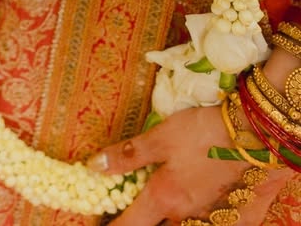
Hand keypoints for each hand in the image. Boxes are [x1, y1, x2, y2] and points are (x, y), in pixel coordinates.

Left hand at [96, 104, 289, 223]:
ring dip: (166, 219)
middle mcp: (184, 215)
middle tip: (132, 210)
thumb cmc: (203, 132)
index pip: (130, 225)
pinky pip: (205, 223)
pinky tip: (188, 207)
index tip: (100, 223)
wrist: (256, 136)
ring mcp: (209, 217)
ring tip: (158, 207)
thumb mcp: (160, 137)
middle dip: (143, 221)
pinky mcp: (230, 214)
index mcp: (164, 198)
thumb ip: (128, 155)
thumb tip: (94, 166)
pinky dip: (191, 218)